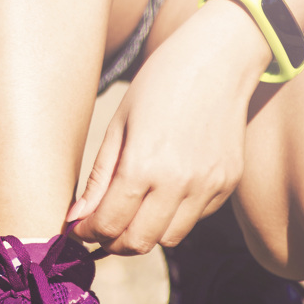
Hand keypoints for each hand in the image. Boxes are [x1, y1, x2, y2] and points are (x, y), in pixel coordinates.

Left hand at [69, 0, 269, 252]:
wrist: (218, 60)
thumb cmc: (158, 84)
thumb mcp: (118, 126)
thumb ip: (99, 178)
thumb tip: (76, 219)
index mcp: (143, 166)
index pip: (109, 225)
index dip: (87, 233)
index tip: (78, 228)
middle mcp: (179, 183)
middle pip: (139, 243)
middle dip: (113, 242)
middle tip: (101, 227)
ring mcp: (208, 186)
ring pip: (169, 239)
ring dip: (145, 233)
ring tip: (132, 209)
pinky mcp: (227, 184)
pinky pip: (194, 218)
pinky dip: (174, 215)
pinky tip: (164, 189)